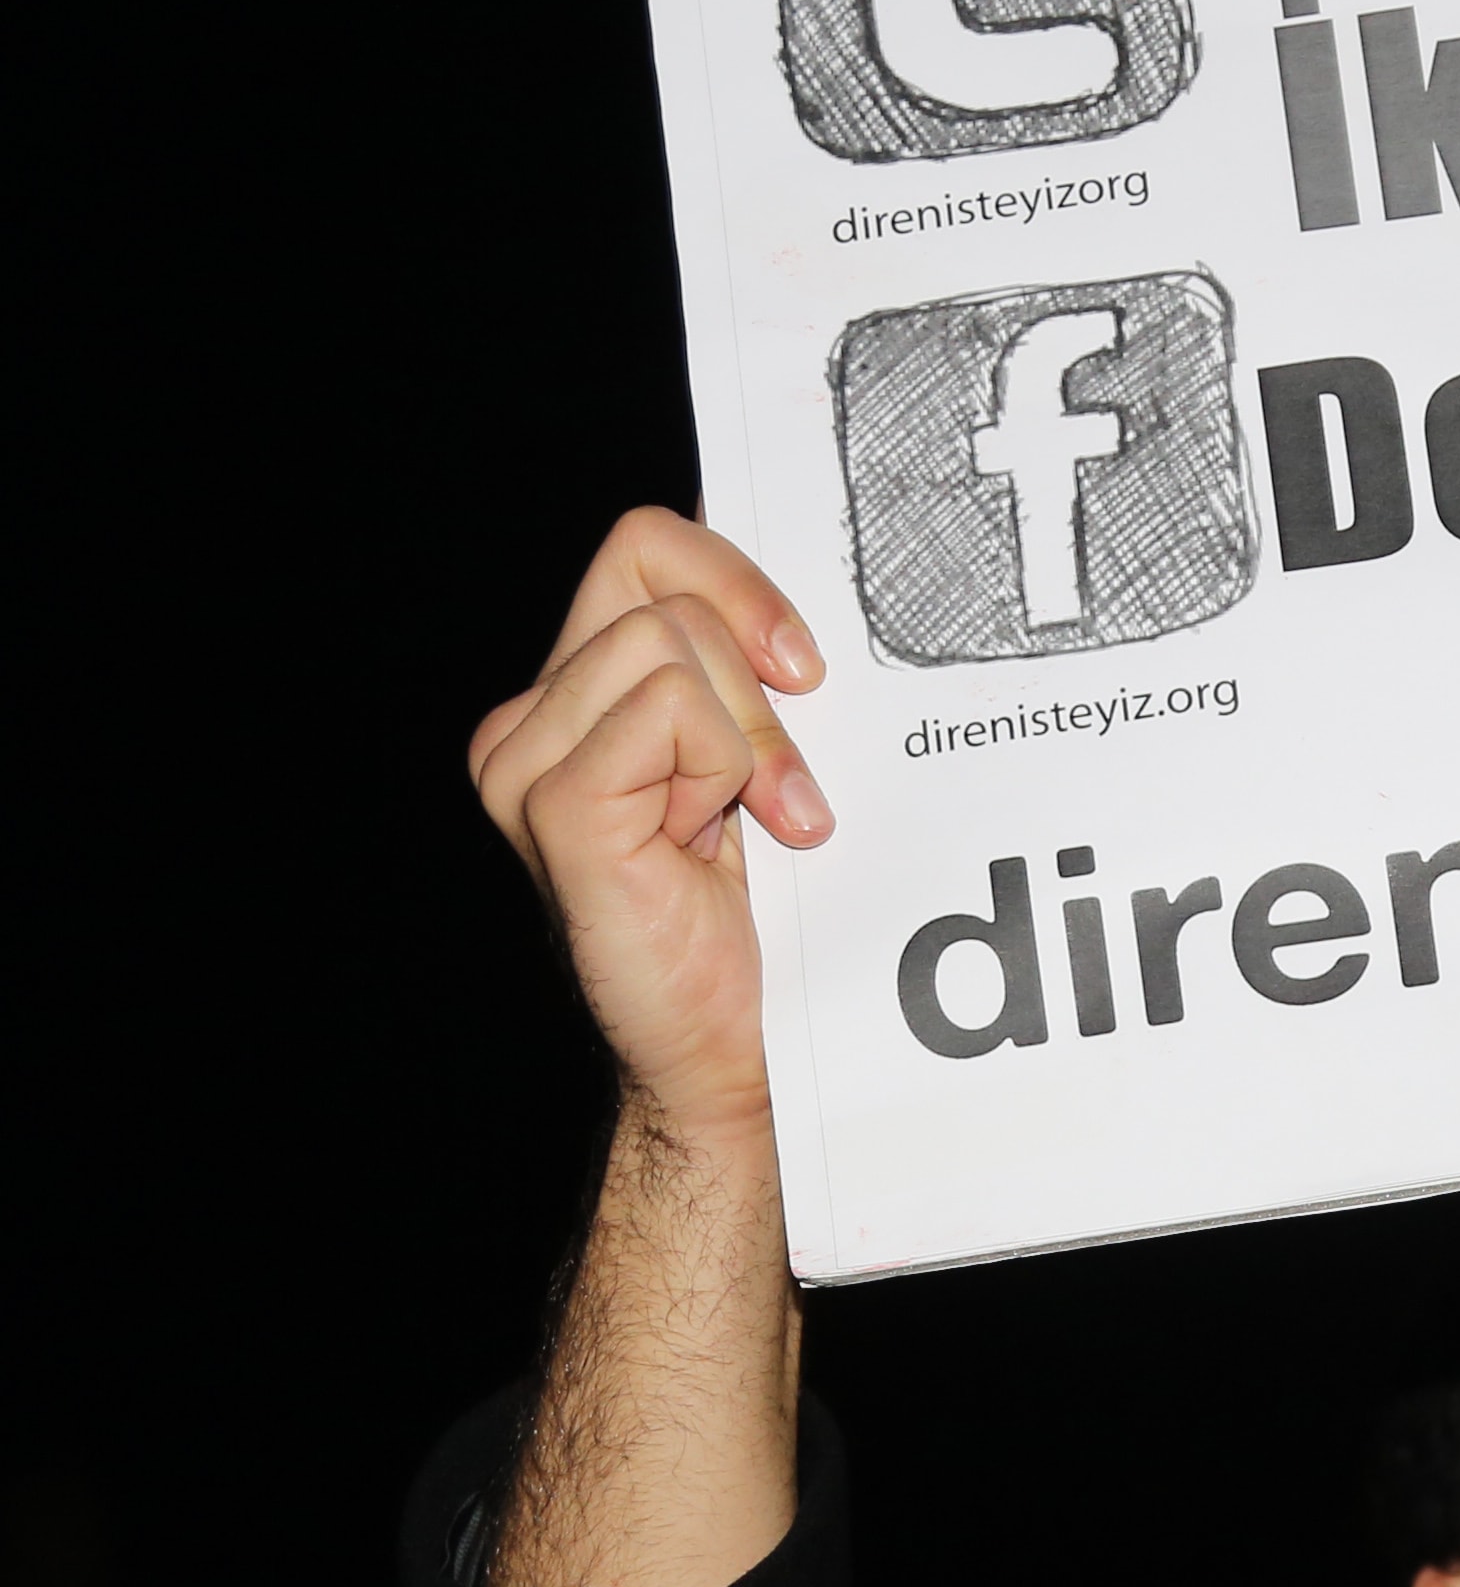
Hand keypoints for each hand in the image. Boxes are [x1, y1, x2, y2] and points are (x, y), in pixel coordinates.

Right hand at [467, 510, 832, 1143]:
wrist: (724, 1042)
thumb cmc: (747, 912)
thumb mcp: (754, 760)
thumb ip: (748, 673)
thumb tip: (807, 580)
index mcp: (572, 693)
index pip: (645, 544)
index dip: (737, 576)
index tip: (804, 666)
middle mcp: (528, 717)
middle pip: (661, 584)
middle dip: (754, 676)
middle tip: (782, 784)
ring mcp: (525, 761)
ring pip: (667, 641)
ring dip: (745, 735)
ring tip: (747, 822)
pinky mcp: (555, 805)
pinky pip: (664, 712)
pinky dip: (720, 767)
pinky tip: (716, 841)